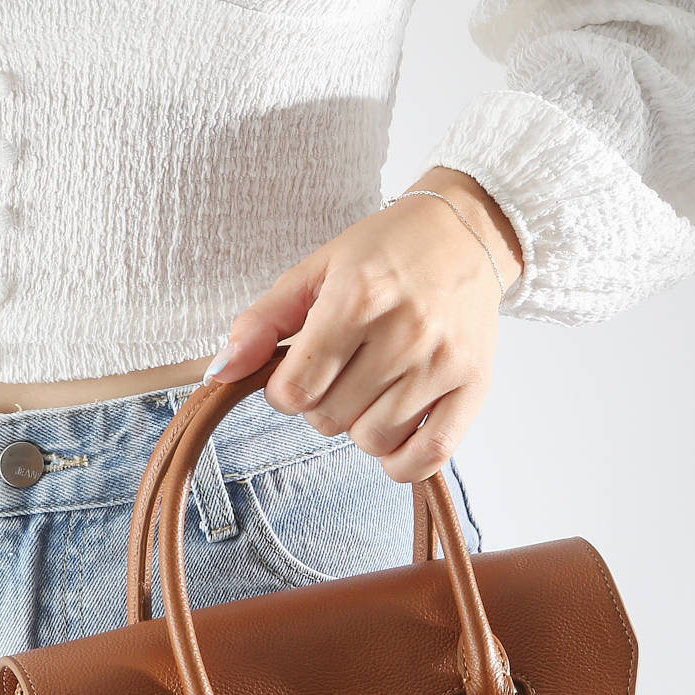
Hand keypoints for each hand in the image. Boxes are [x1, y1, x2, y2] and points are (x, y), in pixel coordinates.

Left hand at [203, 169, 522, 482]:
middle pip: (329, 419)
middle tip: (342, 370)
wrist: (464, 233)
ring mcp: (442, 362)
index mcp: (358, 297)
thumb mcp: (314, 271)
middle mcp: (404, 331)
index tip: (299, 370)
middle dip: (322, 403)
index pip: (295, 390)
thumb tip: (219, 373)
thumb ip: (262, 322)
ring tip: (373, 386)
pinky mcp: (475, 385)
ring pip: (372, 441)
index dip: (285, 390)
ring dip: (360, 426)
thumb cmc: (384, 252)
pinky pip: (428, 457)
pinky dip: (401, 461)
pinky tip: (394, 434)